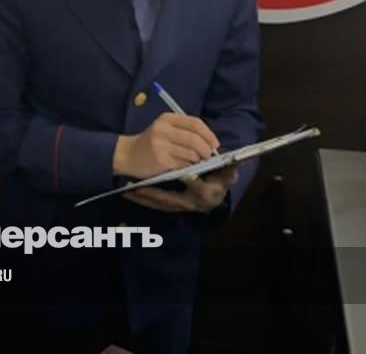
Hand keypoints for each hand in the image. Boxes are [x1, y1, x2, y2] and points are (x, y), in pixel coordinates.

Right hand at [112, 113, 218, 179]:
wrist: (127, 154)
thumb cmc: (151, 142)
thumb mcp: (165, 129)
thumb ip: (185, 131)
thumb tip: (210, 143)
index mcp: (167, 119)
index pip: (195, 123)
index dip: (208, 134)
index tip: (215, 144)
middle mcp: (163, 130)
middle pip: (194, 139)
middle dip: (206, 149)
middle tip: (208, 155)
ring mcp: (161, 145)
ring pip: (190, 153)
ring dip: (198, 159)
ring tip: (196, 161)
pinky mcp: (160, 160)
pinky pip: (182, 164)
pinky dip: (188, 166)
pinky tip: (185, 165)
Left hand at [122, 166, 238, 212]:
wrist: (215, 197)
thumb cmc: (220, 181)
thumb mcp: (227, 175)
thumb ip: (230, 168)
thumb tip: (238, 161)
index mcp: (206, 194)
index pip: (199, 188)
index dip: (193, 182)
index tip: (184, 174)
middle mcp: (191, 203)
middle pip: (170, 200)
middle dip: (153, 195)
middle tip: (136, 187)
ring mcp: (180, 206)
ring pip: (159, 203)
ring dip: (143, 198)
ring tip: (127, 190)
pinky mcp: (171, 205)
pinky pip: (155, 203)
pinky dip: (144, 198)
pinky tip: (130, 192)